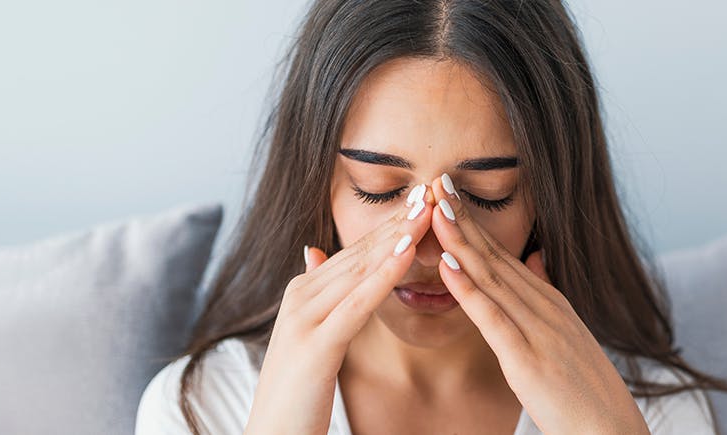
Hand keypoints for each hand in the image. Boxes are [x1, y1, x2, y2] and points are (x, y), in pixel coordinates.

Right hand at [244, 185, 434, 434]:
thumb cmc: (296, 395)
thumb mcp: (306, 337)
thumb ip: (315, 293)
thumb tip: (313, 252)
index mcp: (302, 294)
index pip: (353, 252)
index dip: (387, 225)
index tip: (419, 199)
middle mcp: (300, 297)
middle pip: (358, 253)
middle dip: (396, 221)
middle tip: (430, 189)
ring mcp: (305, 318)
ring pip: (360, 270)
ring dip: (396, 237)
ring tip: (426, 210)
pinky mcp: (317, 344)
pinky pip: (358, 303)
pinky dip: (385, 274)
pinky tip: (407, 252)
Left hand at [428, 176, 648, 434]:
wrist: (610, 432)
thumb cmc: (583, 392)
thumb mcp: (567, 335)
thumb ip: (545, 296)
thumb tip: (535, 258)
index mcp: (549, 303)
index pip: (503, 255)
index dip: (473, 223)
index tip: (448, 191)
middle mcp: (544, 308)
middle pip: (495, 257)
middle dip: (463, 219)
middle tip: (435, 180)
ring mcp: (538, 331)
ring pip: (491, 278)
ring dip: (460, 241)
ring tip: (434, 209)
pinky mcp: (528, 359)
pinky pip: (493, 318)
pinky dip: (468, 289)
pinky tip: (447, 264)